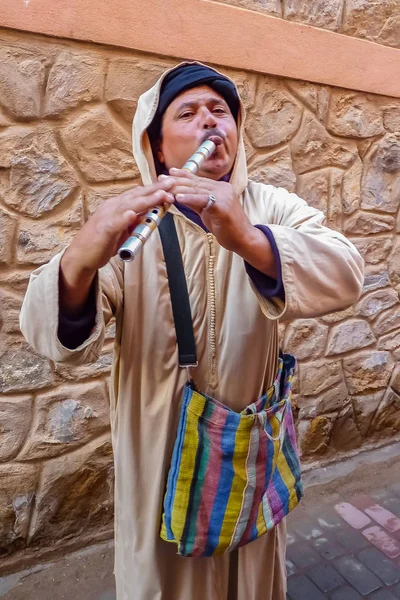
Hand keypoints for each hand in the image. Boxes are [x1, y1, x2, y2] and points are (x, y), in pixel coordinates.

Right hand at [59, 179, 174, 314]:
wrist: (80, 256)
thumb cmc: (100, 243)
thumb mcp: (121, 231)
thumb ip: (132, 223)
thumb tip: (146, 217)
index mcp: (117, 206)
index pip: (138, 194)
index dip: (154, 189)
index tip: (169, 185)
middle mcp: (112, 207)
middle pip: (136, 195)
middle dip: (155, 189)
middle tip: (171, 183)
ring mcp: (107, 217)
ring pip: (129, 205)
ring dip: (146, 199)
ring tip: (161, 195)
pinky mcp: (103, 230)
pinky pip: (115, 223)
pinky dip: (124, 218)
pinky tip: (132, 214)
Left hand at [167, 169, 276, 277]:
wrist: (243, 239)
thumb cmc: (227, 227)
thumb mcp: (208, 212)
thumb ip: (197, 202)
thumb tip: (180, 196)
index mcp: (220, 188)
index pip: (198, 180)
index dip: (182, 176)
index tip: (168, 173)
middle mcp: (222, 188)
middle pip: (195, 183)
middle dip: (176, 181)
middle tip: (161, 180)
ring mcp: (223, 195)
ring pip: (196, 189)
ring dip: (178, 188)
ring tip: (164, 187)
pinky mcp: (222, 206)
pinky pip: (202, 200)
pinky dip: (189, 198)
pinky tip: (178, 197)